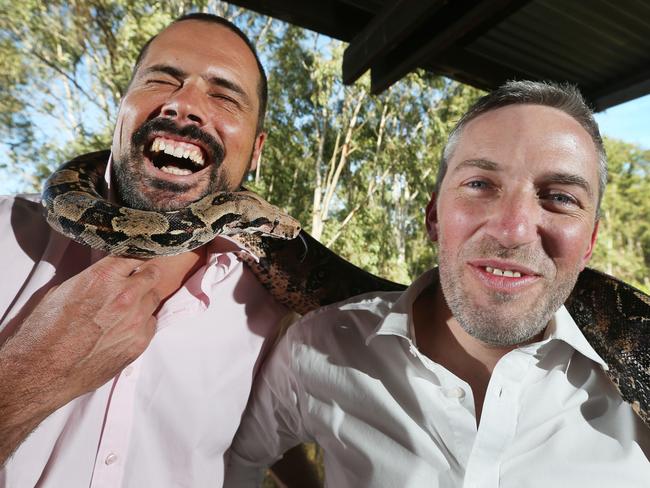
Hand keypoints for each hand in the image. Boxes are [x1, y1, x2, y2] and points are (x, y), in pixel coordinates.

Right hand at [0, 250, 201, 465]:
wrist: (40, 370)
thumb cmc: (44, 329)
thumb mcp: (64, 290)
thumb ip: (94, 278)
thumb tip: (109, 275)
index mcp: (104, 277)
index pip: (136, 253)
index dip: (135, 257)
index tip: (134, 260)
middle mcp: (125, 295)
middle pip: (153, 273)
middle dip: (145, 275)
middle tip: (137, 280)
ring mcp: (136, 320)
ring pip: (154, 299)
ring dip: (144, 299)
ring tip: (126, 309)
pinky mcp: (139, 343)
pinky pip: (151, 323)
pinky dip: (143, 322)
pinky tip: (125, 327)